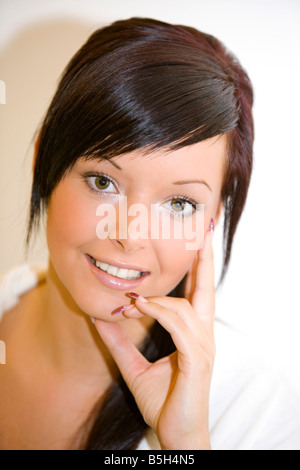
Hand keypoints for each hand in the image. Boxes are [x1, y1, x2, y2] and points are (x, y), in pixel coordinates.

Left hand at [94, 229, 214, 449]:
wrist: (176, 434)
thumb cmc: (164, 403)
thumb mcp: (135, 368)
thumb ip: (119, 343)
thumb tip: (100, 319)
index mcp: (194, 335)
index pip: (199, 295)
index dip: (201, 269)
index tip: (199, 245)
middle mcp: (204, 336)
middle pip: (206, 291)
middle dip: (204, 262)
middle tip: (201, 236)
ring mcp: (203, 348)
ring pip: (182, 309)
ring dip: (157, 300)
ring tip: (132, 299)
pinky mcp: (197, 361)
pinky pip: (179, 327)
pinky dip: (160, 313)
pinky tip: (141, 306)